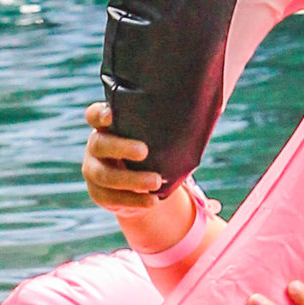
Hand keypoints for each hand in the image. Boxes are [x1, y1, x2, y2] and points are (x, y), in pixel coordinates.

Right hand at [83, 103, 198, 254]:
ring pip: (105, 176)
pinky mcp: (100, 194)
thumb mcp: (157, 134)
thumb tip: (209, 103)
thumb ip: (169, 120)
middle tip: (145, 151)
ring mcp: (94, 171)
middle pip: (99, 144)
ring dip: (131, 179)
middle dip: (121, 147)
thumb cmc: (153, 149)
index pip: (93, 115)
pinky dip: (134, 201)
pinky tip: (152, 201)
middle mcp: (95, 147)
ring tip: (155, 182)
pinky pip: (114, 199)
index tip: (112, 115)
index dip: (99, 115)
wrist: (139, 183)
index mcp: (107, 126)